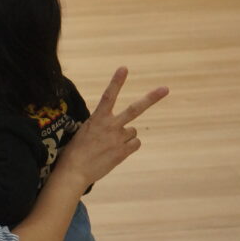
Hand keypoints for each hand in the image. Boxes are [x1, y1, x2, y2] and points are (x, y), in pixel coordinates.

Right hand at [57, 67, 168, 188]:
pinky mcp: (123, 152)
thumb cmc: (74, 152)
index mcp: (97, 119)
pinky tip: (116, 152)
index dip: (116, 82)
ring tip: (110, 145)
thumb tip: (113, 128)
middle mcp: (110, 126)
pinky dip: (128, 147)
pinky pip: (135, 144)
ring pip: (132, 131)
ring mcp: (118, 139)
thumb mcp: (84, 132)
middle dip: (151, 98)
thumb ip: (100, 125)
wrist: (74, 172)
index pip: (108, 96)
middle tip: (165, 89)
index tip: (124, 68)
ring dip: (125, 136)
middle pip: (135, 109)